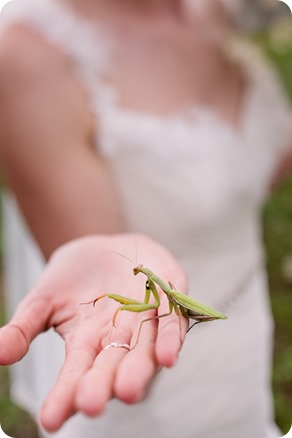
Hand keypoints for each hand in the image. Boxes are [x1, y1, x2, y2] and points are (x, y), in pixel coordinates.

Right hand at [0, 233, 187, 431]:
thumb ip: (24, 327)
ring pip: (144, 349)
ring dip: (139, 369)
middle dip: (103, 384)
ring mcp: (144, 318)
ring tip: (129, 389)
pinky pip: (171, 318)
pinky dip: (169, 335)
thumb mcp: (42, 300)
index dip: (65, 395)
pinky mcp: (166, 294)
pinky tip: (166, 355)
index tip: (50, 419)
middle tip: (92, 404)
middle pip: (112, 366)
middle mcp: (118, 338)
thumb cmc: (71, 278)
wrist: (101, 248)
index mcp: (87, 344)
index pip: (75, 374)